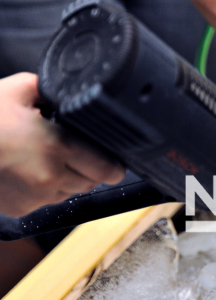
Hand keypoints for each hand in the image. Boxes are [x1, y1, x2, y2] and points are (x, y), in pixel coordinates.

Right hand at [0, 73, 125, 216]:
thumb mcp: (17, 91)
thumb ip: (50, 91)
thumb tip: (68, 91)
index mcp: (58, 147)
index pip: (108, 167)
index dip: (113, 163)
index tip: (113, 159)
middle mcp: (51, 176)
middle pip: (93, 181)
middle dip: (90, 168)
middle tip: (74, 152)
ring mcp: (37, 196)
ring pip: (72, 192)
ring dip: (69, 179)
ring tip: (46, 158)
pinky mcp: (22, 208)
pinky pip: (49, 201)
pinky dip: (47, 189)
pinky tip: (29, 170)